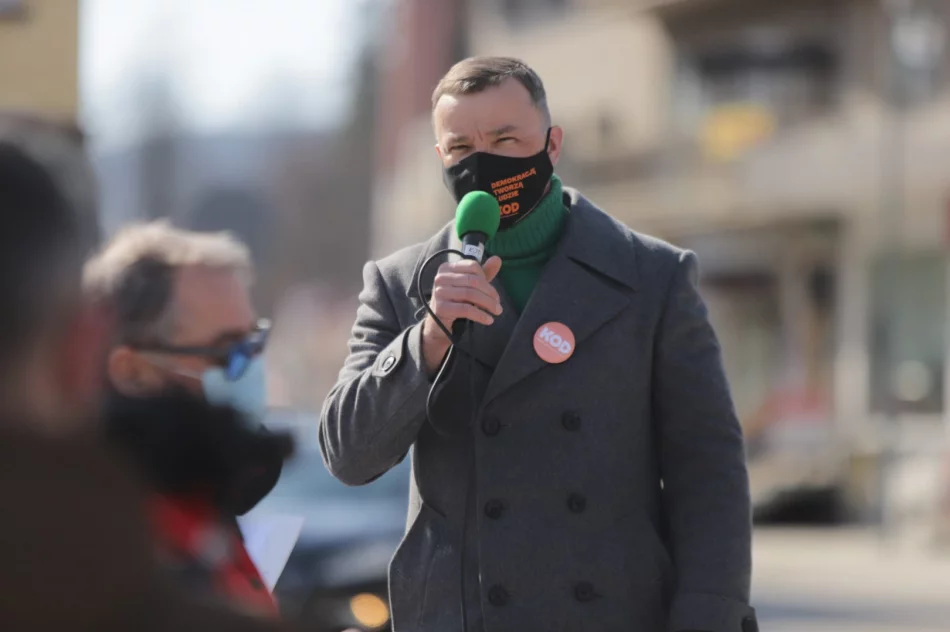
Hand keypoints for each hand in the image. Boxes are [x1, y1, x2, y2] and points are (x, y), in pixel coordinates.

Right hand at [421, 256, 502, 375]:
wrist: (438, 326)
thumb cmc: (455, 302)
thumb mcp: (470, 286)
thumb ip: (483, 273)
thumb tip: (497, 259)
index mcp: (447, 268)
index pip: (472, 266)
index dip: (486, 279)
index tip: (493, 293)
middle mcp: (440, 278)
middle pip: (473, 280)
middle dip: (490, 293)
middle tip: (498, 305)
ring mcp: (439, 292)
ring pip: (470, 294)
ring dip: (488, 304)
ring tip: (496, 312)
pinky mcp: (440, 308)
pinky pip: (465, 309)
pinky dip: (480, 315)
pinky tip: (488, 320)